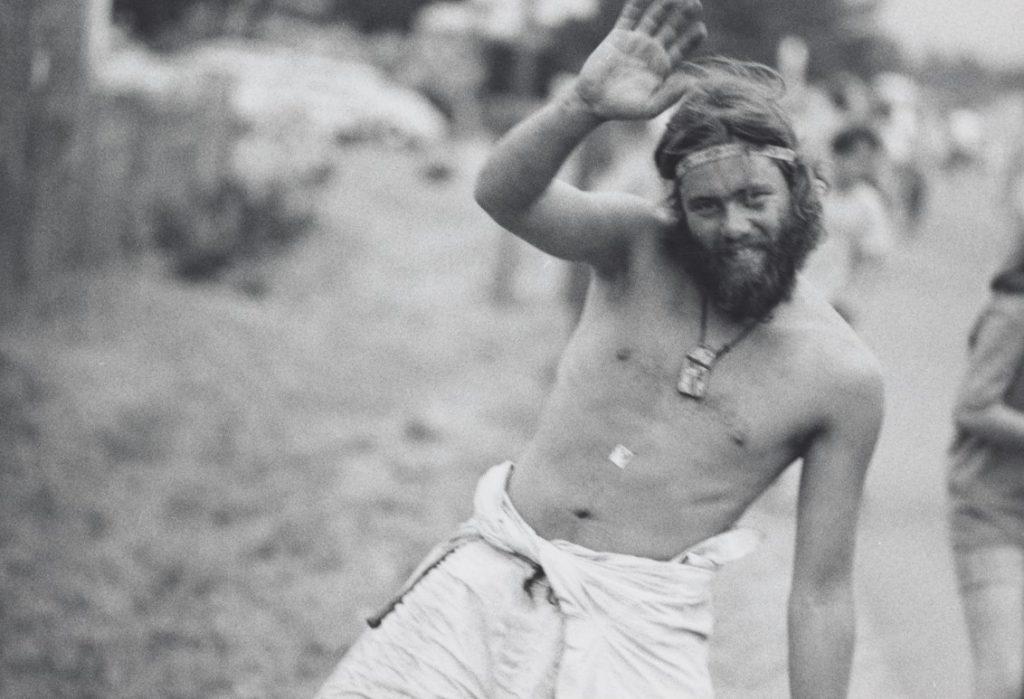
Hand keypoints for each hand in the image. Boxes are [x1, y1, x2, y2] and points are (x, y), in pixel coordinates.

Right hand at [574, 0, 705, 120]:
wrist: (593, 101)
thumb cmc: (622, 109)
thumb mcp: (649, 108)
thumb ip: (669, 97)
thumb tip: (691, 83)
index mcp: (663, 66)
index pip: (683, 47)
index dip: (692, 38)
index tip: (701, 29)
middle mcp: (652, 50)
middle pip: (673, 27)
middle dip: (684, 15)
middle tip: (695, 4)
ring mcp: (636, 40)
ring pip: (655, 16)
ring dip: (665, 4)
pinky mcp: (619, 35)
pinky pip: (630, 14)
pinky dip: (638, 2)